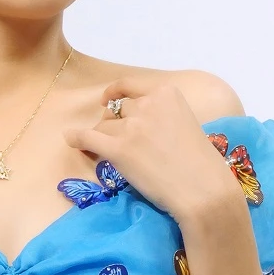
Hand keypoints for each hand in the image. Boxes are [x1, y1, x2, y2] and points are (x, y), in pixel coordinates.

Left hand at [64, 80, 242, 224]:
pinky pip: (87, 138)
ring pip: (104, 126)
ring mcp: (131, 127)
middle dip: (115, 122)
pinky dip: (77, 138)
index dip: (116, 93)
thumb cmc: (201, 163)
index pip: (130, 86)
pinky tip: (71, 139)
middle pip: (118, 109)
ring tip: (105, 149)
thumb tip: (140, 123)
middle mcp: (147, 104)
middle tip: (119, 138)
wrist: (202, 188)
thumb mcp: (185, 123)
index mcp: (166, 93)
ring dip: (103, 136)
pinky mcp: (118, 149)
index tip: (109, 99)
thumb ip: (164, 116)